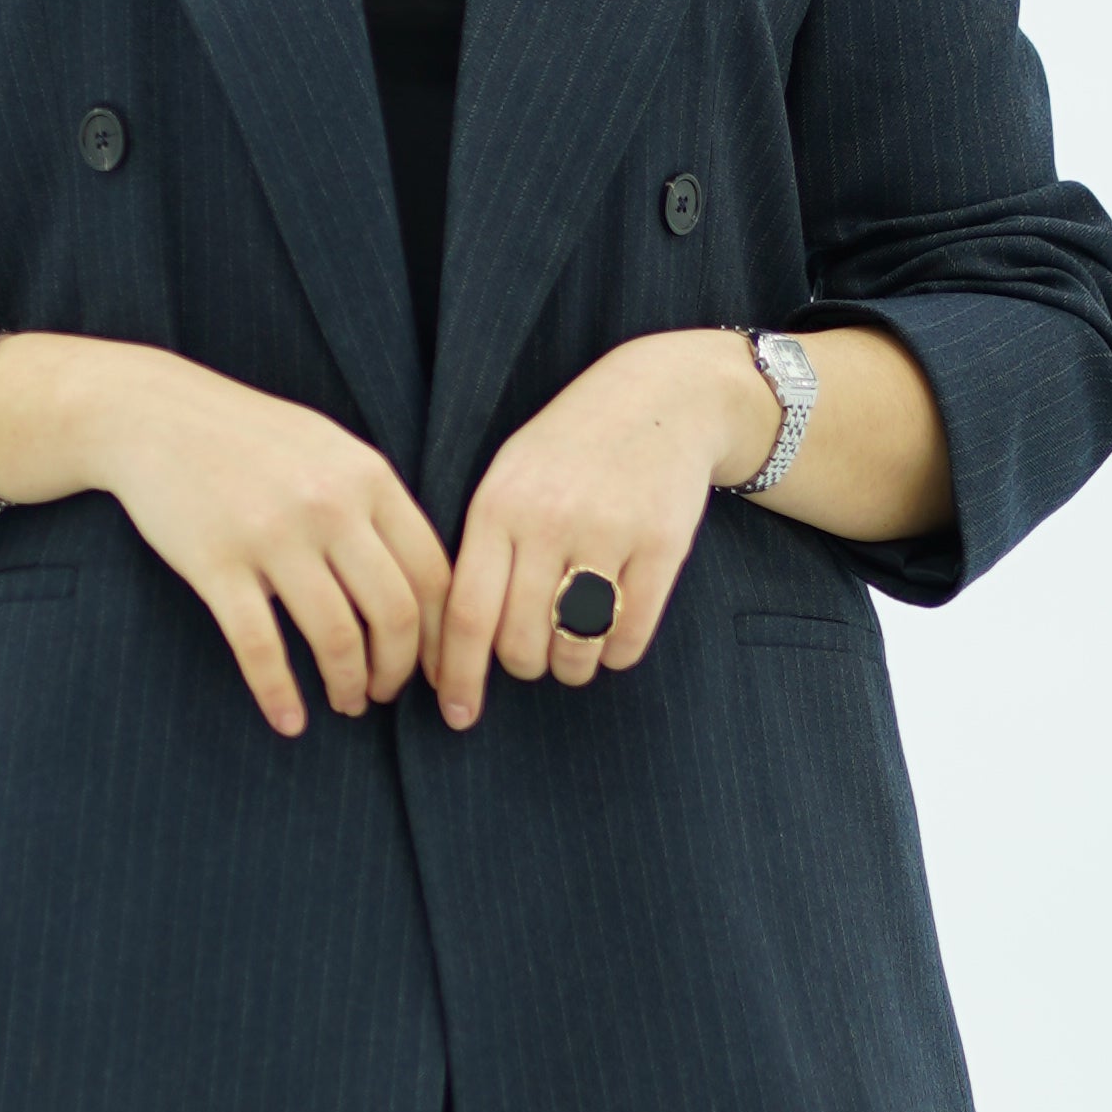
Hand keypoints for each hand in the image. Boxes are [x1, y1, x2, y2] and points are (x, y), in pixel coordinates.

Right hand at [0, 334, 448, 740]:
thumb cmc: (249, 438)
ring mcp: (272, 535)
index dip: (440, 635)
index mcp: (368, 478)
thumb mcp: (329, 449)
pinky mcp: (217, 563)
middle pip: (393, 613)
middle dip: (398, 670)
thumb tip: (424, 581)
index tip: (434, 669)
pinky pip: (260, 647)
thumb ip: (375, 504)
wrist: (153, 414)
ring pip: (335, 637)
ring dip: (348, 687)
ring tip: (346, 704)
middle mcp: (329, 506)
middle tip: (386, 694)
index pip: (431, 574)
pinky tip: (289, 721)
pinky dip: (279, 694)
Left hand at [433, 335, 770, 727]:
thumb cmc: (569, 450)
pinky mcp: (662, 546)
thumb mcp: (509, 479)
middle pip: (521, 643)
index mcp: (498, 506)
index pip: (467, 614)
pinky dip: (617, 654)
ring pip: (575, 649)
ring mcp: (608, 532)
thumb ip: (482, 553)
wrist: (661, 397)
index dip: (458, 677)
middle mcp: (549, 520)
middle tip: (535, 652)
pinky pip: (629, 638)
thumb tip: (449, 648)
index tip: (457, 715)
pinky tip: (613, 634)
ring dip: (573, 665)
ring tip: (576, 641)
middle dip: (525, 665)